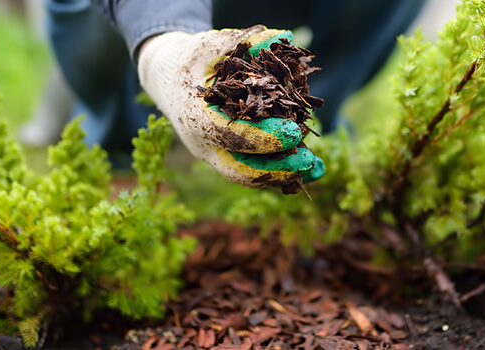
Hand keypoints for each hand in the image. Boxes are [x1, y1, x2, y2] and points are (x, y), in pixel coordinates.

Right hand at [137, 25, 323, 188]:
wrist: (167, 79)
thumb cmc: (192, 59)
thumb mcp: (213, 45)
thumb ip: (246, 41)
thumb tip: (283, 38)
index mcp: (196, 117)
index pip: (230, 135)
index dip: (263, 137)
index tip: (294, 132)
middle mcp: (203, 144)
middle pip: (240, 170)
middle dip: (276, 170)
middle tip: (309, 162)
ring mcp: (214, 155)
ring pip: (249, 176)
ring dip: (284, 176)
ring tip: (317, 169)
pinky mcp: (226, 157)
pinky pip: (254, 171)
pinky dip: (281, 173)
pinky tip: (310, 170)